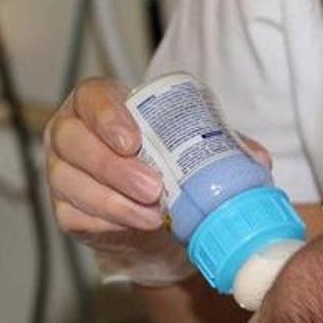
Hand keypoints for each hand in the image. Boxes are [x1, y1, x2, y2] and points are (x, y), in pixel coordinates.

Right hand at [44, 77, 272, 285]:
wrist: (159, 218)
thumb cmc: (171, 168)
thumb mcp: (196, 150)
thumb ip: (224, 147)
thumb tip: (259, 160)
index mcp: (100, 105)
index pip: (91, 97)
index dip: (107, 116)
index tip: (133, 141)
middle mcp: (71, 133)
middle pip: (74, 141)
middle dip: (113, 167)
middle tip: (153, 187)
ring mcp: (63, 172)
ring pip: (70, 182)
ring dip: (113, 200)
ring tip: (153, 214)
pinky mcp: (66, 209)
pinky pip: (76, 215)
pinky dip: (108, 222)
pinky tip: (137, 225)